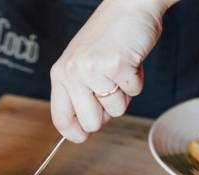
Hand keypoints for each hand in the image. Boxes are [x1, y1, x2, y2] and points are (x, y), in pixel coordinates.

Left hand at [50, 0, 176, 142]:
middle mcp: (73, 72)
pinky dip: (137, 80)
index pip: (61, 118)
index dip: (74, 133)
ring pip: (116, 110)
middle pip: (92, 123)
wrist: (131, 5)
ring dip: (124, 93)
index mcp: (61, 73)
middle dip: (106, 113)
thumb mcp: (82, 63)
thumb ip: (79, 93)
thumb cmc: (109, 35)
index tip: (83, 137)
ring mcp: (94, 69)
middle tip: (110, 89)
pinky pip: (134, 93)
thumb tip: (85, 128)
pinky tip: (130, 61)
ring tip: (120, 68)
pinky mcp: (117, 65)